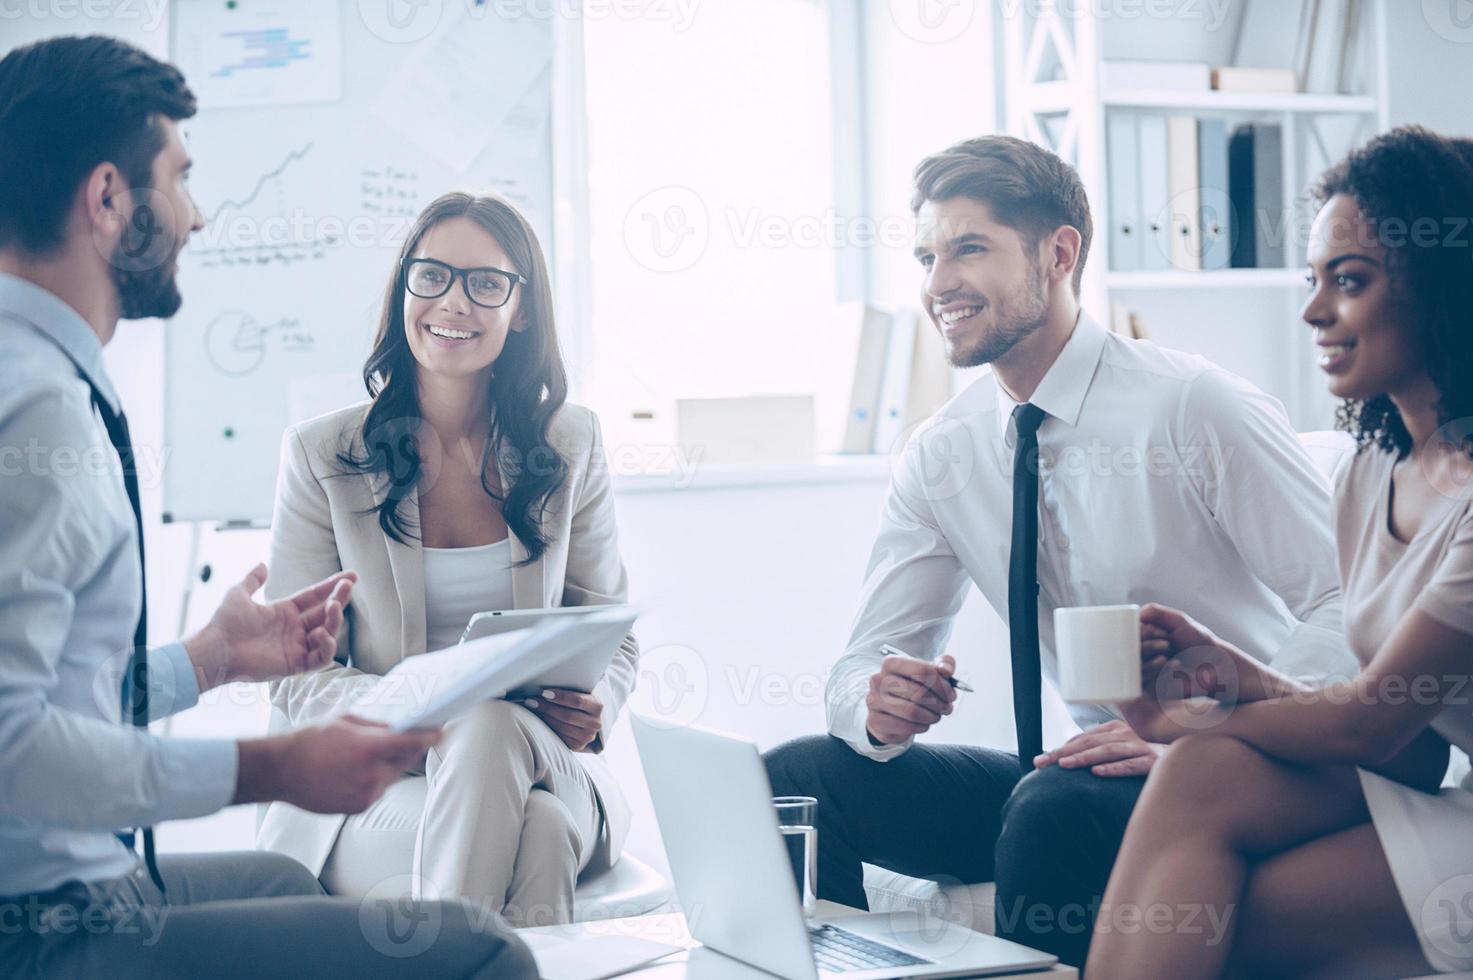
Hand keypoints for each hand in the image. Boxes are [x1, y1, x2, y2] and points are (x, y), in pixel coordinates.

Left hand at [187, 564, 356, 689]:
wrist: (215, 647)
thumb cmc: (224, 623)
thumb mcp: (238, 594)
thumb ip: (252, 580)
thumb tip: (263, 565)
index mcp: (284, 612)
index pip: (315, 597)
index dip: (332, 586)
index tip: (351, 575)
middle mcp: (294, 629)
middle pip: (325, 613)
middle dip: (339, 599)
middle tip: (347, 586)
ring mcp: (296, 647)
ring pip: (328, 634)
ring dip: (334, 620)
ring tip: (333, 607)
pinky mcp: (295, 665)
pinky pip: (320, 659)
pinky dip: (327, 647)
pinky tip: (323, 634)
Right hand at [235, 715, 441, 812]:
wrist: (281, 771)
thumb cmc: (310, 740)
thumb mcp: (344, 720)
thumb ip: (375, 724)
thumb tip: (398, 725)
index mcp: (370, 748)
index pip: (412, 743)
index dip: (429, 737)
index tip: (439, 732)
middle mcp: (372, 774)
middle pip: (405, 760)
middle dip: (406, 748)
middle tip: (404, 737)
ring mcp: (366, 794)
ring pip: (391, 776)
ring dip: (388, 765)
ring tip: (364, 755)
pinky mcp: (358, 807)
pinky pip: (377, 790)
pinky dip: (374, 779)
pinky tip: (354, 771)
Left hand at [524, 689, 602, 750]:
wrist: (587, 721)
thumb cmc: (579, 702)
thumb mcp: (581, 693)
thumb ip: (570, 689)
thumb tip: (544, 684)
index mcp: (597, 706)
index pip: (578, 701)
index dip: (561, 697)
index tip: (544, 692)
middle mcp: (595, 723)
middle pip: (567, 715)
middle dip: (547, 707)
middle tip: (532, 701)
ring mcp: (587, 737)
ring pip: (561, 727)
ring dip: (544, 717)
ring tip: (532, 708)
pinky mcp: (578, 746)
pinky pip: (559, 737)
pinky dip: (547, 728)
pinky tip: (538, 721)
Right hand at [865, 653, 956, 744]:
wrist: (888, 710)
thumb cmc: (911, 689)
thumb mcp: (928, 673)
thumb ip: (943, 664)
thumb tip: (946, 669)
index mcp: (891, 663)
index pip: (922, 670)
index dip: (941, 685)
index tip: (951, 694)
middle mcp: (879, 679)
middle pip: (919, 692)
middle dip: (939, 703)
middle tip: (947, 708)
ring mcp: (874, 699)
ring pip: (912, 711)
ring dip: (931, 716)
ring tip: (936, 716)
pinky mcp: (875, 719)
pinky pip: (905, 726)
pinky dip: (920, 727)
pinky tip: (924, 724)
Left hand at [1033, 720, 1162, 776]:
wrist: (1188, 759)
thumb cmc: (1149, 755)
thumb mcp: (1123, 748)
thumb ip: (1101, 749)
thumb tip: (1067, 758)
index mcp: (1116, 729)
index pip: (1082, 739)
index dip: (1060, 748)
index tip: (1039, 760)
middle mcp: (1126, 734)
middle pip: (1089, 743)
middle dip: (1062, 752)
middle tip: (1041, 763)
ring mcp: (1141, 747)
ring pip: (1107, 751)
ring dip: (1083, 758)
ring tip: (1063, 765)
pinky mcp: (1154, 763)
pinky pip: (1131, 765)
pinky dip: (1114, 768)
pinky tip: (1097, 773)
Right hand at [1139, 603, 1245, 702]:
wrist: (1219, 668)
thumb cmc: (1201, 643)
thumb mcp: (1180, 622)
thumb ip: (1159, 613)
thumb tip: (1138, 612)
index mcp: (1148, 637)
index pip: (1130, 633)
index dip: (1142, 631)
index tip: (1161, 631)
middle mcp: (1145, 653)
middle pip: (1127, 648)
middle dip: (1145, 643)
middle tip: (1166, 643)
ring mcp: (1148, 670)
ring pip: (1131, 663)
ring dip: (1148, 656)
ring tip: (1167, 654)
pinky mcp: (1153, 687)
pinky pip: (1140, 679)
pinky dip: (1153, 670)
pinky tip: (1172, 665)